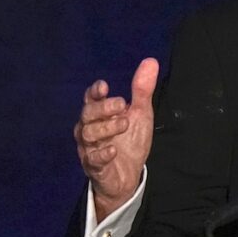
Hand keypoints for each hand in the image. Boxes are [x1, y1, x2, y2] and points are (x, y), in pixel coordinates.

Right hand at [74, 58, 158, 221]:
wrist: (128, 175)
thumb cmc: (130, 141)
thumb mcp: (139, 113)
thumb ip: (141, 90)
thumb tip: (151, 61)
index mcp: (99, 114)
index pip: (91, 99)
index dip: (94, 92)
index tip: (103, 86)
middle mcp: (90, 129)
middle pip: (87, 114)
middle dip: (102, 108)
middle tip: (120, 104)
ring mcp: (90, 148)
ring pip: (88, 135)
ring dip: (105, 128)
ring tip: (124, 124)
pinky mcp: (95, 167)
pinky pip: (93, 159)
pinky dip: (102, 154)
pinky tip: (113, 150)